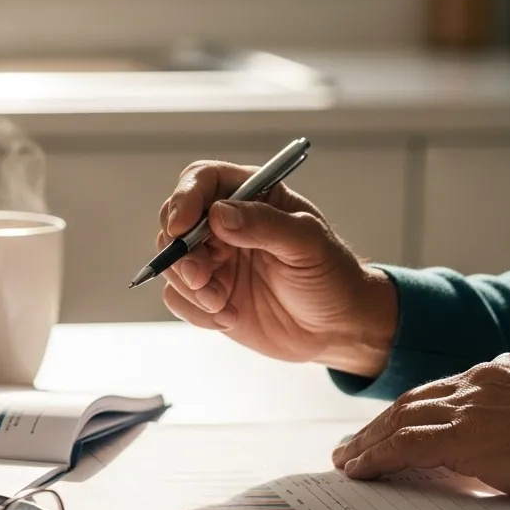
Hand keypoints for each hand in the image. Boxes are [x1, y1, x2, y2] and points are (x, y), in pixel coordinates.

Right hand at [158, 161, 397, 376]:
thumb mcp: (308, 244)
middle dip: (181, 253)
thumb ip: (265, 225)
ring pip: (172, 262)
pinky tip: (229, 318)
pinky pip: (178, 298)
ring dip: (191, 287)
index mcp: (252, 196)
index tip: (180, 227)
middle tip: (201, 278)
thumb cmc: (332, 277)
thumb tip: (219, 215)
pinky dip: (196, 312)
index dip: (184, 198)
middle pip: (175, 222)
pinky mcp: (208, 293)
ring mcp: (215, 259)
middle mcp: (226, 224)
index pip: (202, 180)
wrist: (336, 330)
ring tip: (223, 305)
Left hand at [332, 354, 509, 508]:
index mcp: (499, 372)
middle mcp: (477, 383)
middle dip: (377, 426)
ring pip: (400, 421)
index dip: (408, 412)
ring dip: (368, 443)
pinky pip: (405, 446)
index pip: (438, 392)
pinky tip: (361, 469)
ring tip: (348, 460)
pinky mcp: (463, 436)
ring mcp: (467, 407)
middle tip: (353, 445)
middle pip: (410, 403)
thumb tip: (493, 438)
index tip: (389, 426)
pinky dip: (377, 457)